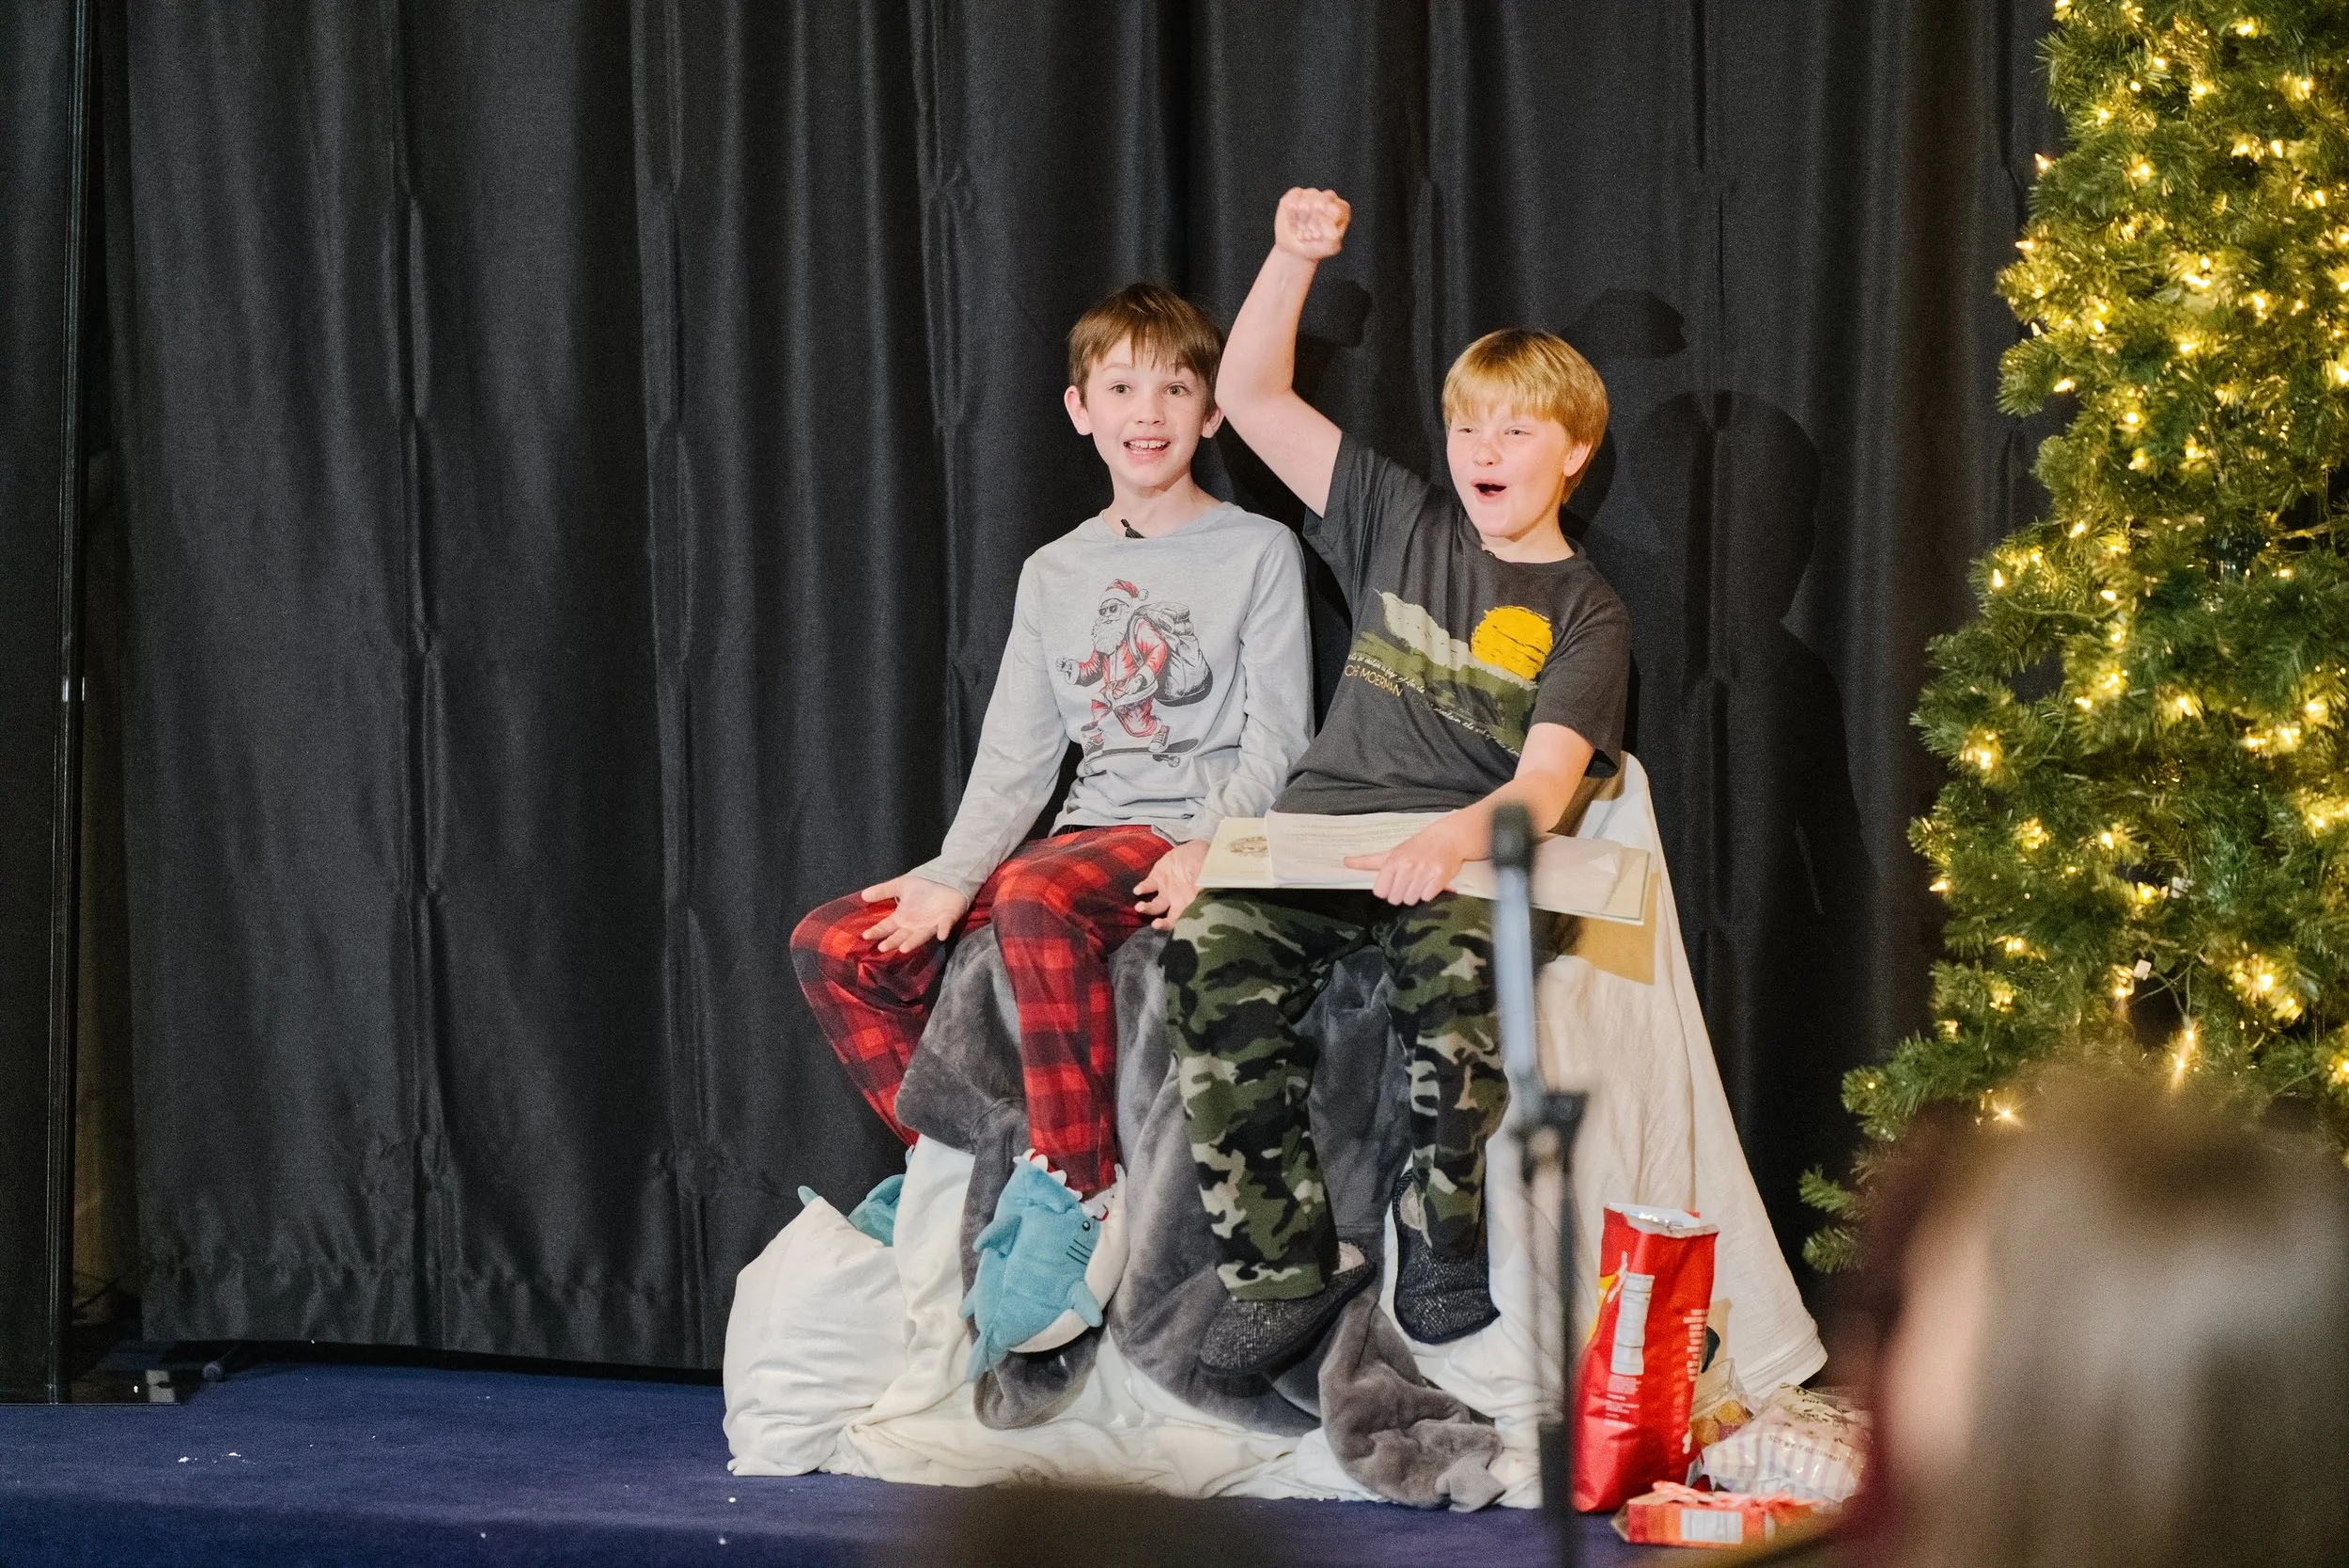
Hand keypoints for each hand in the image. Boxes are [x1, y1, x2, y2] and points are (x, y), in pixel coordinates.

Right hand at [859, 873, 970, 954]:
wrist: (945, 880)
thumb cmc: (923, 886)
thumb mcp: (900, 885)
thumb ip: (883, 891)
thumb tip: (863, 895)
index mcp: (903, 918)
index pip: (887, 926)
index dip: (877, 931)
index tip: (866, 936)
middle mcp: (915, 925)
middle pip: (902, 936)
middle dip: (893, 942)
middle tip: (883, 948)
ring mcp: (931, 924)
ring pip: (921, 936)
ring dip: (913, 942)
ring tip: (903, 949)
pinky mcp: (948, 919)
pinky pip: (945, 926)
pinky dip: (943, 930)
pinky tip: (941, 935)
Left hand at [1134, 838, 1210, 930]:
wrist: (1197, 848)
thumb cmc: (1207, 865)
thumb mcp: (1209, 876)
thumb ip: (1206, 888)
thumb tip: (1204, 897)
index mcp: (1191, 904)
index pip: (1183, 922)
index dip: (1177, 927)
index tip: (1175, 927)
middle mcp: (1176, 902)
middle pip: (1166, 919)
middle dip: (1160, 924)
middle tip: (1156, 924)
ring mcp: (1165, 891)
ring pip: (1154, 906)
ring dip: (1146, 908)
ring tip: (1140, 907)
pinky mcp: (1157, 878)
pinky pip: (1147, 886)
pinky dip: (1142, 889)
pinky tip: (1138, 890)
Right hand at [1274, 187, 1349, 261]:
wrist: (1296, 249)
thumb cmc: (1316, 246)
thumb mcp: (1329, 247)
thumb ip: (1332, 236)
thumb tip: (1323, 220)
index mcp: (1341, 209)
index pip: (1334, 211)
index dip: (1323, 226)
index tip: (1318, 236)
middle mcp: (1328, 198)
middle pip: (1319, 204)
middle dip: (1311, 224)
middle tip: (1308, 235)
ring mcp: (1312, 193)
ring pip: (1304, 203)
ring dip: (1300, 222)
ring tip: (1301, 231)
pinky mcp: (1296, 194)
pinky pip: (1292, 200)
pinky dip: (1291, 216)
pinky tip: (1293, 224)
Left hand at [1344, 816, 1476, 905]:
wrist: (1447, 838)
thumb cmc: (1416, 847)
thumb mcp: (1392, 852)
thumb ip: (1368, 861)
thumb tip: (1345, 862)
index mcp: (1393, 861)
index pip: (1380, 892)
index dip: (1387, 891)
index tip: (1394, 883)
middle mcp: (1407, 866)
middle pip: (1395, 899)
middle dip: (1402, 894)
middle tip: (1410, 881)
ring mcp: (1424, 871)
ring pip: (1411, 900)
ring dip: (1416, 894)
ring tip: (1421, 881)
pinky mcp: (1440, 877)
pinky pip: (1427, 898)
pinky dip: (1430, 893)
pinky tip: (1431, 882)